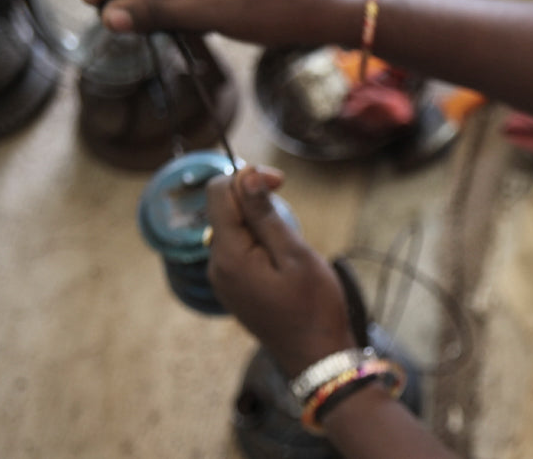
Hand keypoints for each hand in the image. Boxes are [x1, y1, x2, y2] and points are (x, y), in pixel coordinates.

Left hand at [205, 166, 356, 376]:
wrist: (316, 357)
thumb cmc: (314, 306)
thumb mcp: (295, 253)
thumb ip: (265, 214)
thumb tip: (245, 174)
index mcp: (229, 255)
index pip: (218, 192)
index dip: (247, 177)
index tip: (281, 182)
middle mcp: (216, 266)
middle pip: (223, 210)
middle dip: (254, 199)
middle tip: (291, 213)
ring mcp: (222, 280)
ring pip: (232, 229)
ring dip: (258, 222)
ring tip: (290, 244)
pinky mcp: (233, 289)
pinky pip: (237, 251)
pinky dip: (257, 242)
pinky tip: (282, 259)